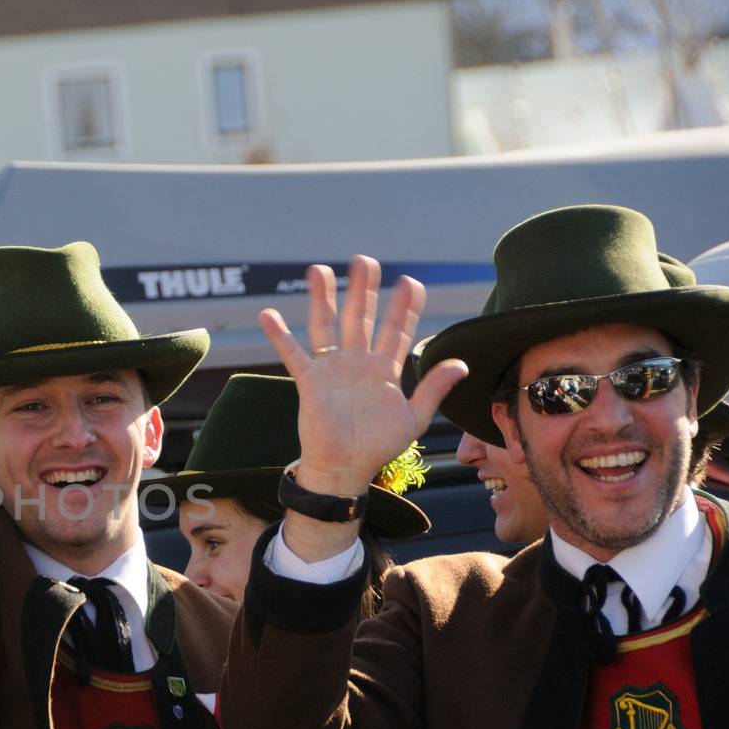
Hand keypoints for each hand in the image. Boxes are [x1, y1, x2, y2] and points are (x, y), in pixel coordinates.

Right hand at [257, 257, 463, 497]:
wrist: (344, 468)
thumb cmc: (378, 446)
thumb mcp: (414, 418)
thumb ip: (434, 388)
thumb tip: (461, 363)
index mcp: (385, 369)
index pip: (396, 330)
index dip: (404, 307)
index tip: (410, 282)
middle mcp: (358, 362)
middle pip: (361, 317)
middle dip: (363, 289)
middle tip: (365, 261)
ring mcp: (333, 369)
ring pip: (327, 325)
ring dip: (323, 298)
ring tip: (320, 271)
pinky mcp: (310, 381)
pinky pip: (293, 354)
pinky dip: (279, 335)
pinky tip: (267, 314)